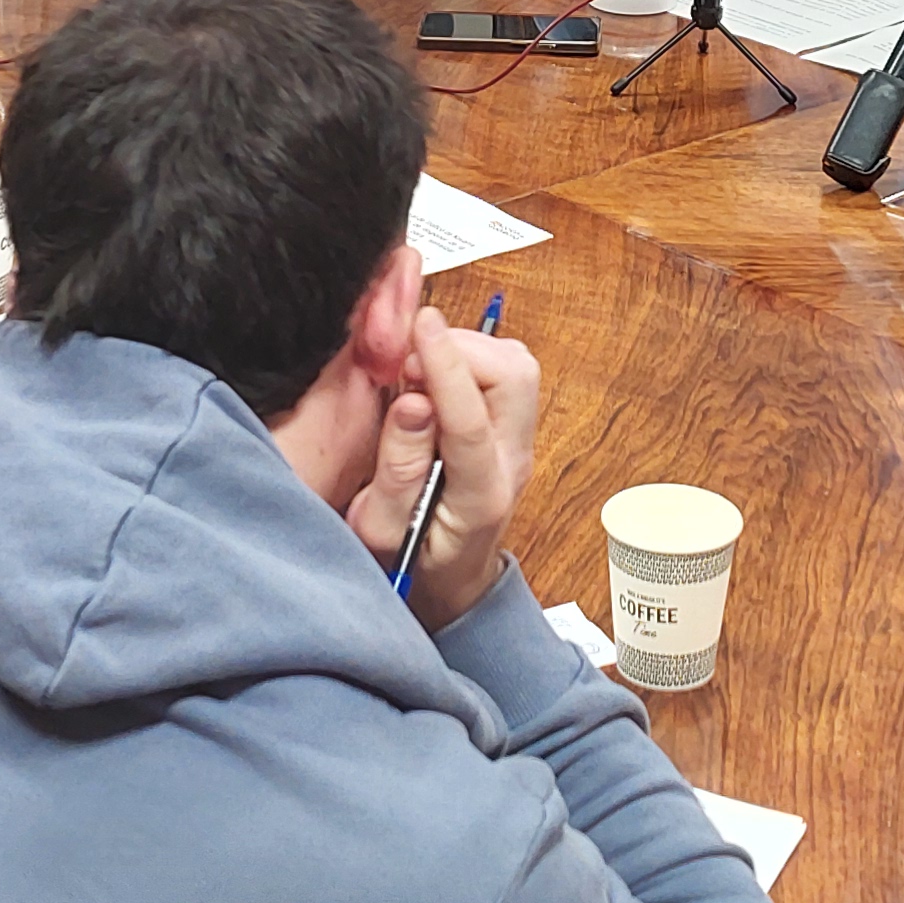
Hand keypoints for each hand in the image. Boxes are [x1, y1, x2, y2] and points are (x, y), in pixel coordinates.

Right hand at [339, 310, 543, 627]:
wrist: (453, 579)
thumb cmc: (414, 559)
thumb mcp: (383, 530)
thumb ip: (397, 468)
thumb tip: (412, 402)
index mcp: (480, 497)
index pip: (472, 420)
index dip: (444, 366)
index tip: (420, 324)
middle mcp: (513, 462)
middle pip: (514, 377)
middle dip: (460, 349)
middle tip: (408, 361)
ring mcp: (521, 441)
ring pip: (516, 364)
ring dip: (466, 349)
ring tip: (418, 370)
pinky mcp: (515, 423)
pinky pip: (507, 367)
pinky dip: (470, 355)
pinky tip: (435, 375)